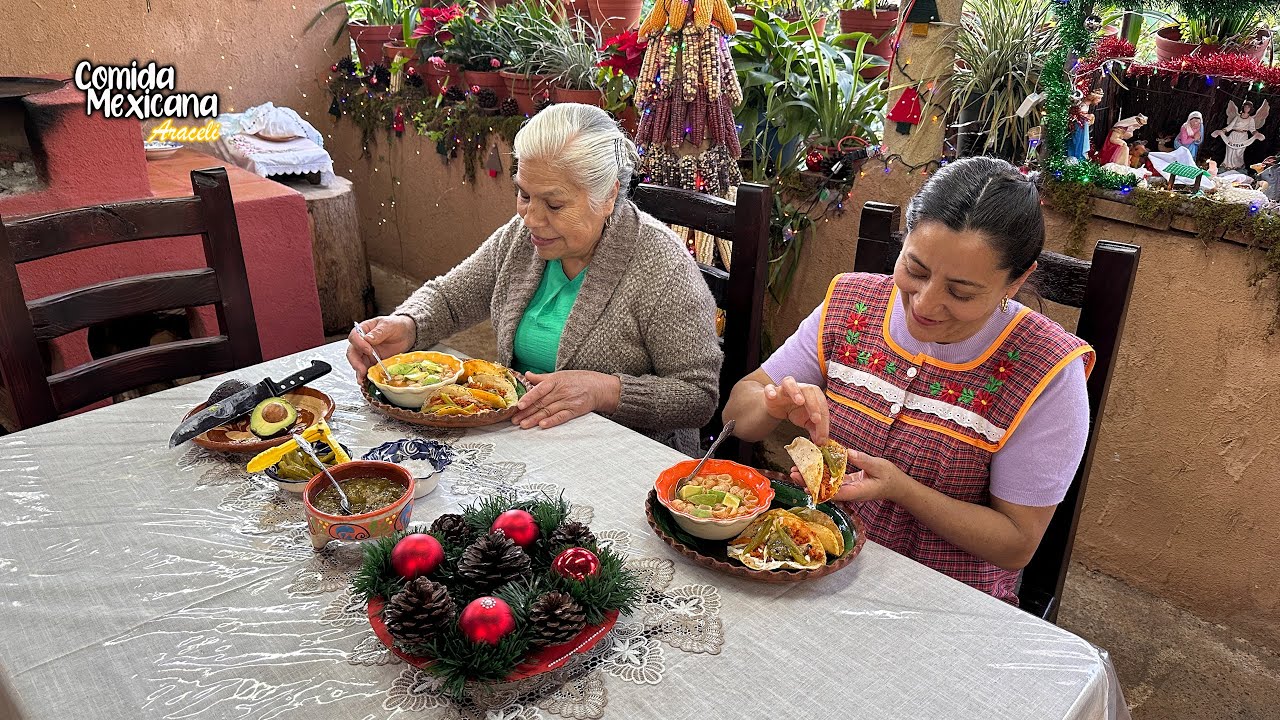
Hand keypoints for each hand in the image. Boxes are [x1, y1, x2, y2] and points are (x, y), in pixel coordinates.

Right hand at [346, 316, 414, 382]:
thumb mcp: (389, 326)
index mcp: (364, 330)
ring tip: (362, 380)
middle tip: (361, 370)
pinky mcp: (373, 363)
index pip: (354, 337)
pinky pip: (367, 370)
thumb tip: (368, 339)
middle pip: (352, 353)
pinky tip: (367, 382)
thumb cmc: (396, 326)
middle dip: (355, 362)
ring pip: (358, 363)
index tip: (369, 350)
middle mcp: (362, 343)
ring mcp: (367, 354)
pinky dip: (366, 377)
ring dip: (359, 372)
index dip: (359, 344)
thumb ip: (379, 332)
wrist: (406, 334)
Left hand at [511, 370, 620, 429]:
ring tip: (523, 425)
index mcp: (555, 381)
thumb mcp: (560, 375)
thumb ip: (542, 377)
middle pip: (541, 403)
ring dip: (535, 419)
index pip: (539, 390)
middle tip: (514, 420)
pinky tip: (543, 425)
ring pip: (548, 411)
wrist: (599, 387)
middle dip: (527, 412)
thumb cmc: (578, 380)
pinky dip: (552, 421)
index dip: (529, 398)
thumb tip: (526, 375)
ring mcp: (568, 402)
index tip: (519, 405)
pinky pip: (562, 417)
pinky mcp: (574, 411)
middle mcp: (561, 391)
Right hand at [762, 376, 829, 443]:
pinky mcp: (771, 392)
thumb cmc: (795, 411)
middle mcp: (800, 388)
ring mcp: (785, 389)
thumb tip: (822, 441)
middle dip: (814, 405)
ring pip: (790, 383)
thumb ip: (815, 430)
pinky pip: (769, 388)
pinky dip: (770, 391)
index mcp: (813, 394)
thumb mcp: (807, 422)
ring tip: (800, 401)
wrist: (777, 407)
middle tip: (816, 420)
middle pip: (809, 390)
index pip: (821, 403)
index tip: (822, 433)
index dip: (824, 418)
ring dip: (796, 391)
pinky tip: (772, 397)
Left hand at [787, 449, 907, 502]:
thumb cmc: (890, 477)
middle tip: (794, 473)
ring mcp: (847, 489)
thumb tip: (847, 452)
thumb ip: (863, 460)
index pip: (834, 493)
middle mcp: (849, 493)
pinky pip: (831, 481)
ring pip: (825, 486)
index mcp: (856, 492)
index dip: (818, 489)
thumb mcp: (879, 466)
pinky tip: (811, 468)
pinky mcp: (847, 484)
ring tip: (795, 471)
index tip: (805, 484)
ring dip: (811, 479)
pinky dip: (820, 475)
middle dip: (808, 483)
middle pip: (824, 491)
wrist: (897, 486)